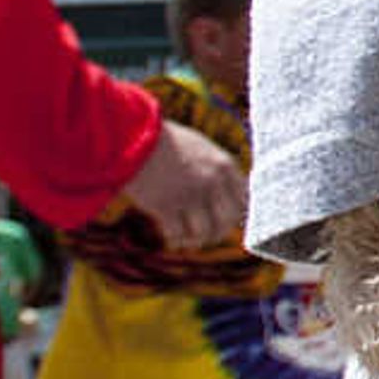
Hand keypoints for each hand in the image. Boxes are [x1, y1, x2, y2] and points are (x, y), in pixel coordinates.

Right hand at [118, 118, 247, 250]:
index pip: (244, 201)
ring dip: (195, 240)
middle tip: (205, 235)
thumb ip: (216, 170)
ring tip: (186, 238)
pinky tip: (171, 238)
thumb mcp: (200, 149)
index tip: (222, 220)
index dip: (234, 215)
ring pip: (205, 233)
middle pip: (228, 221)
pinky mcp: (166, 206)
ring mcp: (190, 194)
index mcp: (224, 165)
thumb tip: (226, 197)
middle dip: (217, 232)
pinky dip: (176, 240)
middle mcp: (212, 181)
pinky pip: (178, 235)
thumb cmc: (167, 143)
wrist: (134, 137)